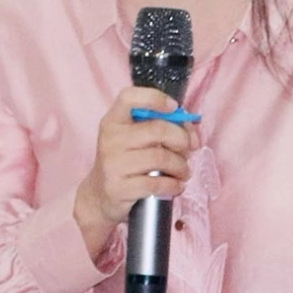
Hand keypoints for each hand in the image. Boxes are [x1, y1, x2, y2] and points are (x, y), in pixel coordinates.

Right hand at [73, 86, 196, 256]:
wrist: (100, 195)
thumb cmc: (125, 161)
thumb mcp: (134, 139)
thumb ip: (161, 128)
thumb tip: (192, 134)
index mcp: (113, 121)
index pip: (129, 98)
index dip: (155, 98)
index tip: (173, 107)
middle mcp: (110, 139)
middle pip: (157, 130)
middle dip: (182, 140)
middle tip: (188, 150)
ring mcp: (113, 164)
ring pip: (161, 158)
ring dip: (181, 166)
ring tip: (183, 172)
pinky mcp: (119, 187)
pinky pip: (157, 183)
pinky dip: (174, 185)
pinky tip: (176, 186)